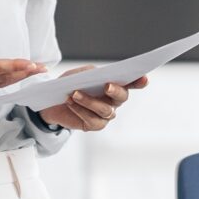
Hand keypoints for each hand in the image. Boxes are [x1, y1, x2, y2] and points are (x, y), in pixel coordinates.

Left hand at [35, 72, 149, 131]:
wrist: (54, 101)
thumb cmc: (71, 84)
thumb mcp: (80, 74)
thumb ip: (91, 73)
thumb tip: (97, 75)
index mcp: (114, 85)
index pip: (131, 83)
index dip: (139, 81)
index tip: (144, 78)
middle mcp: (114, 101)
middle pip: (122, 97)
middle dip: (116, 91)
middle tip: (107, 85)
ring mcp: (106, 115)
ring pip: (105, 110)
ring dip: (89, 101)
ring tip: (75, 93)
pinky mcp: (94, 125)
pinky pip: (92, 119)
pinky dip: (80, 110)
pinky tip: (70, 102)